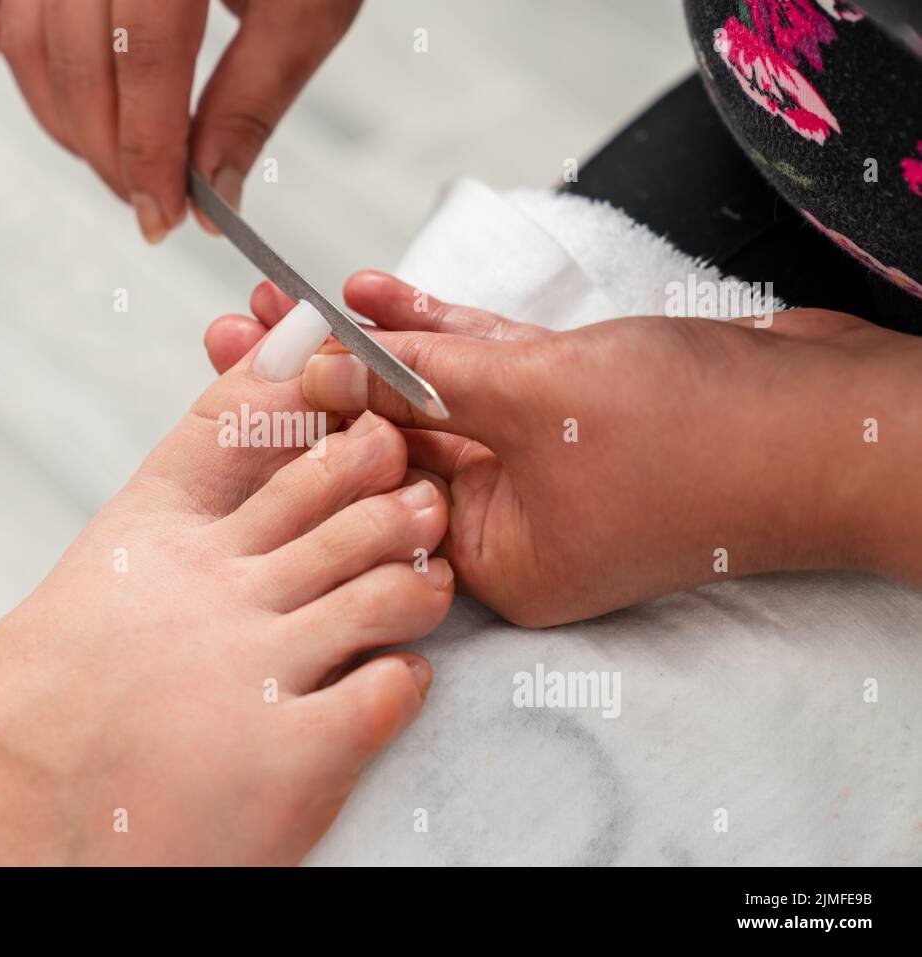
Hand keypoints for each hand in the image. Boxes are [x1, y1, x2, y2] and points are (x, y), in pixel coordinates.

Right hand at [0, 0, 361, 241]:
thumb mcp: (304, 8)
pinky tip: (52, 84)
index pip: (145, 55)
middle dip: (107, 151)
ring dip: (63, 120)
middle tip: (146, 201)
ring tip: (114, 159)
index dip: (149, 150)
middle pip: (75, 55)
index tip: (163, 218)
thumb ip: (254, 97)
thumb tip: (213, 196)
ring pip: (23, 38)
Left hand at [207, 271, 921, 625]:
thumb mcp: (542, 402)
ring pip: (436, 400)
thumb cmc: (702, 441)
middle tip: (236, 336)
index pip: (370, 497)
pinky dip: (439, 331)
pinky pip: (486, 372)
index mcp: (498, 561)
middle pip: (391, 448)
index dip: (301, 435)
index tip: (235, 383)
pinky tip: (374, 291)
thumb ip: (429, 383)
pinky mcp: (572, 411)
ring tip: (286, 302)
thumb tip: (325, 368)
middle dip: (320, 384)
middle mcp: (513, 521)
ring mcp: (543, 465)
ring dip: (371, 346)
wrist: (835, 419)